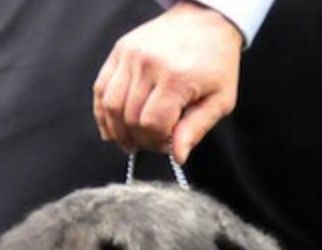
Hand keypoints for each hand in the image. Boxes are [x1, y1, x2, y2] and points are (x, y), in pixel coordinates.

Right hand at [92, 2, 243, 164]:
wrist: (206, 21)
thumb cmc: (216, 62)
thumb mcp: (220, 100)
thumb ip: (197, 129)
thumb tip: (178, 156)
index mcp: (176, 79)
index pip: (152, 125)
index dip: (157, 143)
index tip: (167, 145)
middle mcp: (149, 65)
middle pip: (130, 118)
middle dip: (139, 139)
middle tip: (151, 144)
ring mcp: (131, 56)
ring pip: (111, 105)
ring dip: (117, 130)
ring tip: (129, 141)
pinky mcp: (121, 50)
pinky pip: (101, 87)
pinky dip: (102, 111)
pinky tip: (110, 128)